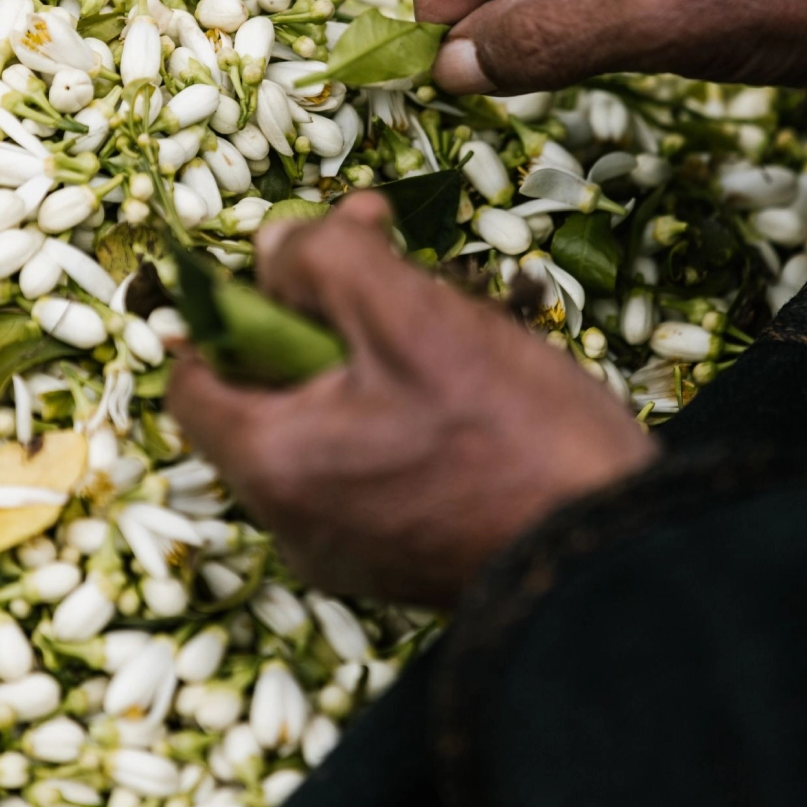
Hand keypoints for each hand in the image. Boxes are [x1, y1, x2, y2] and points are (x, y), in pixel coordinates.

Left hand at [168, 194, 655, 604]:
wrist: (615, 562)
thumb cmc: (511, 437)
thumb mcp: (412, 315)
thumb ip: (325, 262)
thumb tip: (272, 244)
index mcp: (271, 463)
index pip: (191, 377)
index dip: (229, 308)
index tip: (295, 269)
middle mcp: (290, 522)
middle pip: (268, 394)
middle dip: (323, 319)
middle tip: (394, 272)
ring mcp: (348, 549)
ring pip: (327, 425)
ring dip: (370, 361)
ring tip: (453, 323)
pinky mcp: (402, 559)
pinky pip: (369, 467)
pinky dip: (398, 417)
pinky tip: (470, 388)